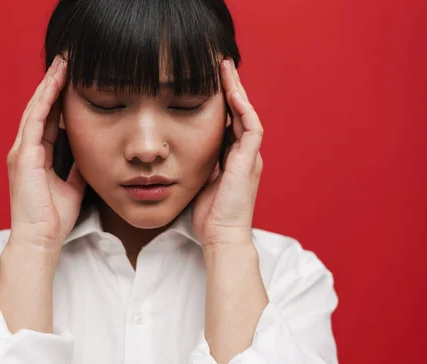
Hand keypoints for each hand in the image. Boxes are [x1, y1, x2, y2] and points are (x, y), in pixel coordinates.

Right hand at [6, 55, 85, 252]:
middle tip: (66, 61)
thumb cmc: (53, 219)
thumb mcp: (72, 185)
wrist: (41, 239)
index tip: (72, 79)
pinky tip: (55, 85)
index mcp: (35, 156)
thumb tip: (88, 154)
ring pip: (35, 109)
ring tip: (62, 64)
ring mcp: (21, 152)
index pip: (47, 119)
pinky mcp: (23, 156)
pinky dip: (45, 101)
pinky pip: (34, 121)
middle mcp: (25, 150)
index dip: (58, 98)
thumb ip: (76, 167)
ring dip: (48, 86)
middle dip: (52, 84)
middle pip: (39, 108)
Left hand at [192, 58, 263, 248]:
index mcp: (233, 157)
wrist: (221, 237)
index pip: (228, 120)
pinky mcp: (250, 161)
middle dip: (230, 87)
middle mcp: (244, 153)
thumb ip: (195, 163)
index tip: (206, 80)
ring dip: (237, 90)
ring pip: (246, 113)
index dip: (220, 99)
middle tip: (219, 64)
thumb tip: (175, 150)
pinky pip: (251, 127)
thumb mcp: (197, 181)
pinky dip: (242, 109)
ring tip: (225, 68)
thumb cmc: (207, 216)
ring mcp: (249, 156)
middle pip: (239, 111)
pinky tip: (231, 93)